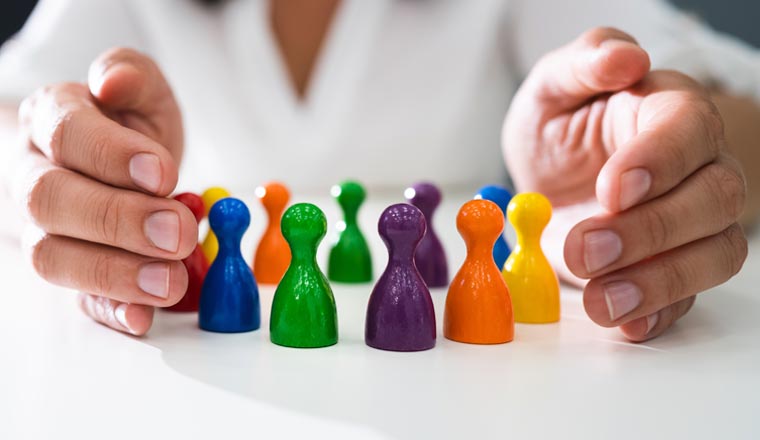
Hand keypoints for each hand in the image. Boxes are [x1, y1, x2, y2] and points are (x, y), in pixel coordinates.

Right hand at [13, 48, 196, 334]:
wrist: (122, 162)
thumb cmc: (131, 124)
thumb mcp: (142, 90)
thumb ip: (132, 76)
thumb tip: (112, 82)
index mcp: (53, 121)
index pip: (66, 135)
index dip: (111, 156)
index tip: (162, 174)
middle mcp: (36, 175)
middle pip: (51, 201)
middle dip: (118, 220)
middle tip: (177, 232)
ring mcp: (47, 229)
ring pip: (52, 256)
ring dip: (114, 273)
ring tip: (170, 280)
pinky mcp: (72, 270)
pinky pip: (77, 298)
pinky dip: (110, 309)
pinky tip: (145, 316)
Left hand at [502, 28, 748, 340]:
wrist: (558, 178)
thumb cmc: (563, 128)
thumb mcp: (553, 88)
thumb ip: (584, 64)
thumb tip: (624, 57)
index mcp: (671, 113)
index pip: (689, 130)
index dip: (659, 161)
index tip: (612, 188)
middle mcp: (699, 169)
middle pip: (711, 199)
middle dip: (651, 230)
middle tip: (584, 248)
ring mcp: (695, 225)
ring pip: (712, 256)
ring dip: (658, 283)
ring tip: (599, 301)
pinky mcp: (675, 269)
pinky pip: (686, 298)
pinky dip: (658, 314)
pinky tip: (625, 323)